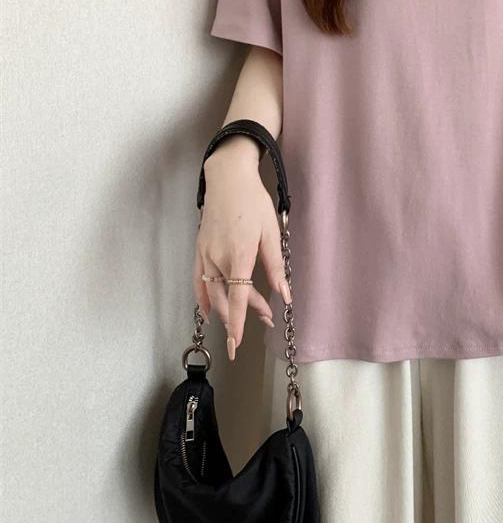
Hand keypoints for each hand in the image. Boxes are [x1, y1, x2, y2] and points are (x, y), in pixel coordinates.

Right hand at [193, 135, 292, 359]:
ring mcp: (205, 254)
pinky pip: (198, 281)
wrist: (228, 179)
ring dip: (228, 307)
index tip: (237, 343)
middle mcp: (218, 258)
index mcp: (240, 254)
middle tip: (267, 316)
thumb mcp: (272, 232)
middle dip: (244, 313)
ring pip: (214, 292)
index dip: (237, 323)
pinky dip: (203, 297)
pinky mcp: (199, 249)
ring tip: (245, 314)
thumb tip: (284, 293)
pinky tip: (208, 310)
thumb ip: (275, 266)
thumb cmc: (253, 202)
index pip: (237, 298)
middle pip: (228, 297)